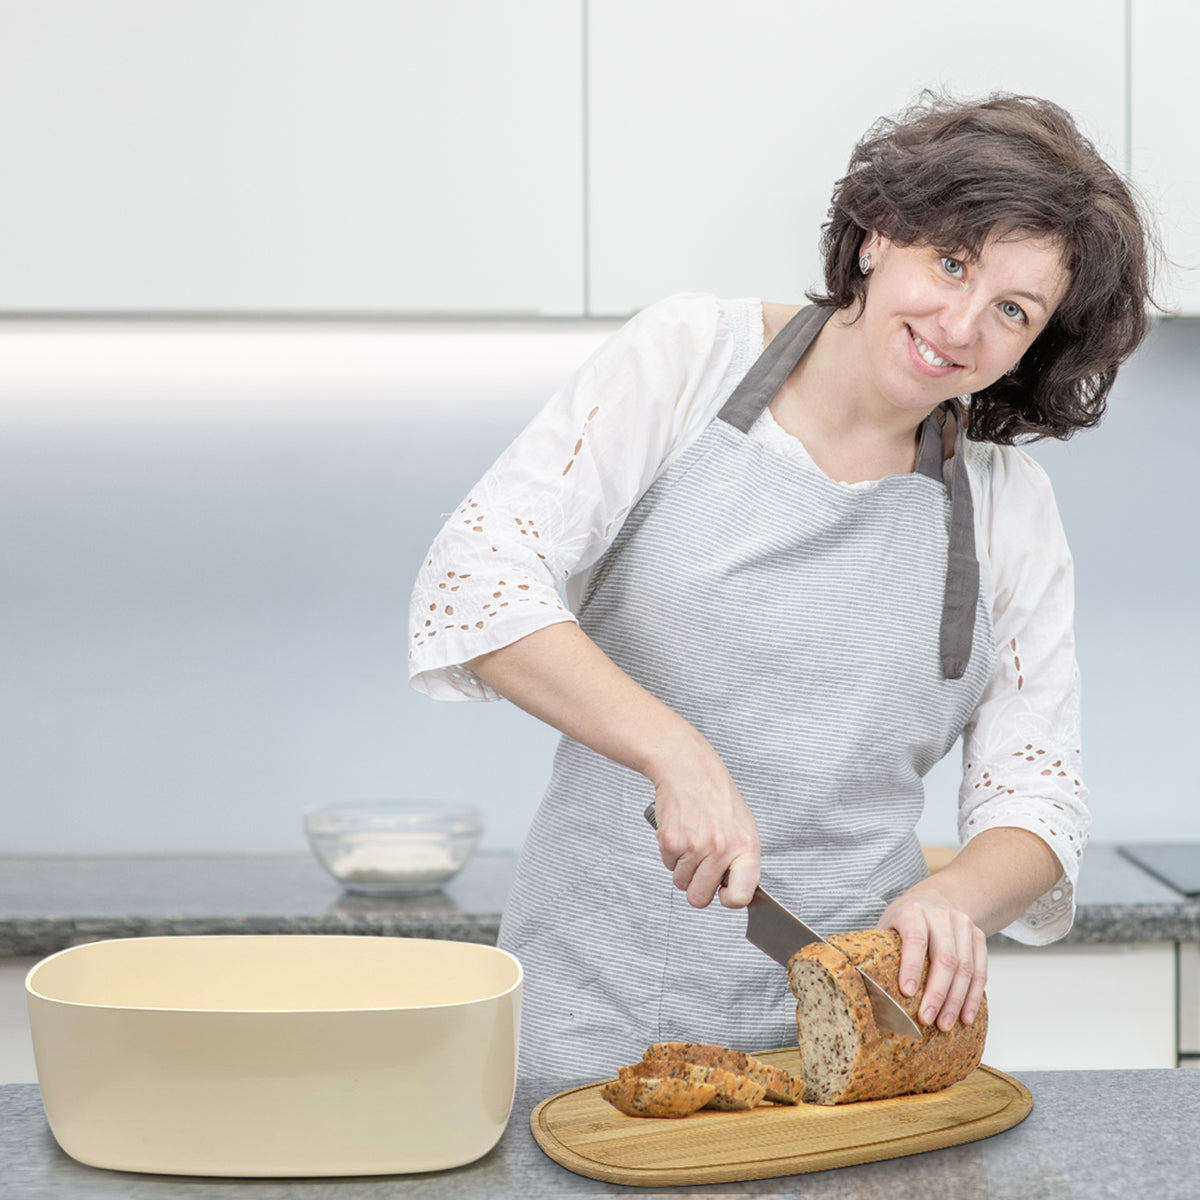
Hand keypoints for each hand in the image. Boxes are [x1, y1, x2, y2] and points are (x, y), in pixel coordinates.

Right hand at [649, 751, 759, 909]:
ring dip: (683, 867)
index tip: (724, 894)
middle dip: (696, 886)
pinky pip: (667, 864)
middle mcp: (721, 848)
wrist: (689, 769)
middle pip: (700, 898)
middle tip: (700, 865)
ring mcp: (695, 846)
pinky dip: (670, 853)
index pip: (741, 896)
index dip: (729, 900)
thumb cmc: (717, 797)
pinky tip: (681, 831)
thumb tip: (736, 891)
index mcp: (746, 846)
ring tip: (692, 840)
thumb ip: (742, 860)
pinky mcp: (671, 840)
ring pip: (681, 882)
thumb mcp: (743, 826)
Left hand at [878, 893, 987, 1030]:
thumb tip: (867, 991)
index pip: (915, 939)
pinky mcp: (979, 937)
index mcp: (912, 912)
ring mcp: (963, 926)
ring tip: (945, 1024)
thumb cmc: (906, 920)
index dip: (911, 966)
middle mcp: (940, 916)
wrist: (936, 899)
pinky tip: (965, 1015)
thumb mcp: (888, 925)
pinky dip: (973, 996)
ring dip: (956, 1000)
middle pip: (945, 958)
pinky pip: (980, 970)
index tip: (906, 993)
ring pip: (965, 967)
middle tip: (927, 1019)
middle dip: (937, 992)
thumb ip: (882, 950)